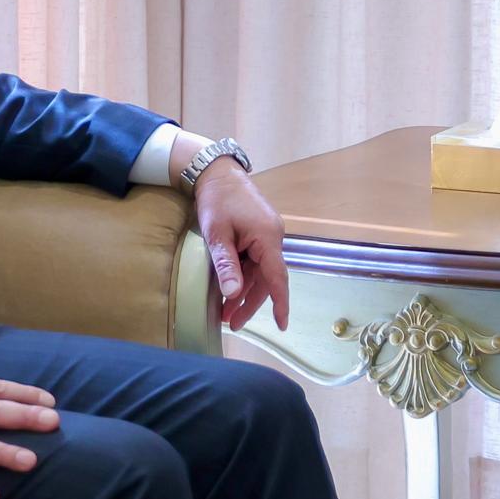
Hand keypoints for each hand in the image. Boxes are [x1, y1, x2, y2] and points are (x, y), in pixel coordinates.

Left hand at [174, 139, 289, 332]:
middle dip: (250, 303)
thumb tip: (233, 293)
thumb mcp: (217, 234)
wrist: (218, 173)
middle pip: (266, 278)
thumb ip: (226, 264)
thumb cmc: (217, 200)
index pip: (277, 277)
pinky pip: (256, 260)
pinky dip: (245, 276)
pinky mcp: (260, 232)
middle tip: (232, 323)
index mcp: (268, 237)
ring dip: (245, 291)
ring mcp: (268, 234)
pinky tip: (231, 288)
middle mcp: (273, 237)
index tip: (282, 326)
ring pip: (260, 271)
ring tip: (227, 312)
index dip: (280, 303)